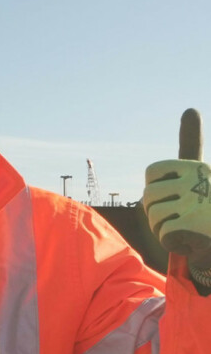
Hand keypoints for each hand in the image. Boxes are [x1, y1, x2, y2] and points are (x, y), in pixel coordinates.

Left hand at [143, 109, 210, 267]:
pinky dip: (173, 243)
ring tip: (186, 230)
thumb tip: (191, 109)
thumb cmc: (207, 204)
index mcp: (196, 166)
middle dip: (157, 213)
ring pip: (155, 217)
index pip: (152, 174)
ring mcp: (198, 203)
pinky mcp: (196, 226)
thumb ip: (192, 143)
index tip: (175, 197)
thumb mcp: (198, 171)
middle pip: (149, 197)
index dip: (156, 191)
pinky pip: (164, 234)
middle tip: (180, 219)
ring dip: (164, 229)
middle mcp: (199, 180)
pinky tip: (191, 242)